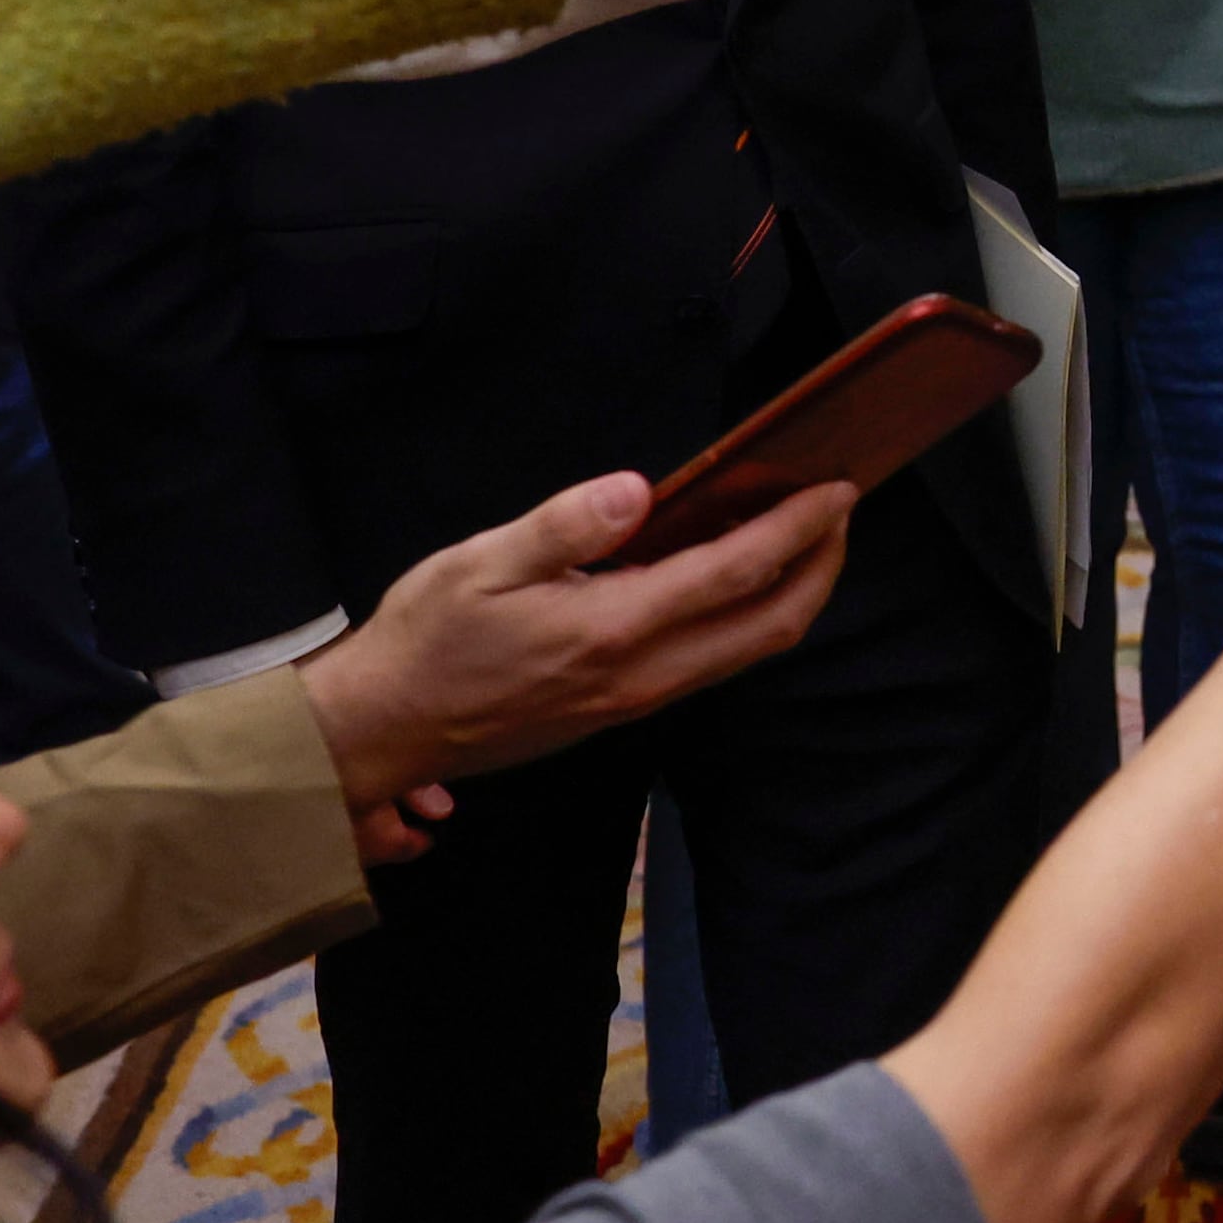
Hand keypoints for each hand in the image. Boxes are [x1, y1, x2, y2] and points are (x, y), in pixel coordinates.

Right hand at [298, 471, 857, 862]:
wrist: (382, 734)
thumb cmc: (424, 642)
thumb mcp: (478, 565)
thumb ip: (563, 527)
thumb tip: (636, 490)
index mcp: (610, 631)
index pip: (732, 575)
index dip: (796, 530)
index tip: (836, 489)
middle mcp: (639, 676)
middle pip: (768, 627)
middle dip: (821, 567)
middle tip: (840, 511)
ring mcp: (635, 701)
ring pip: (744, 651)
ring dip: (790, 595)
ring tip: (804, 537)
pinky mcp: (621, 709)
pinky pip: (710, 663)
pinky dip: (746, 617)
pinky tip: (732, 577)